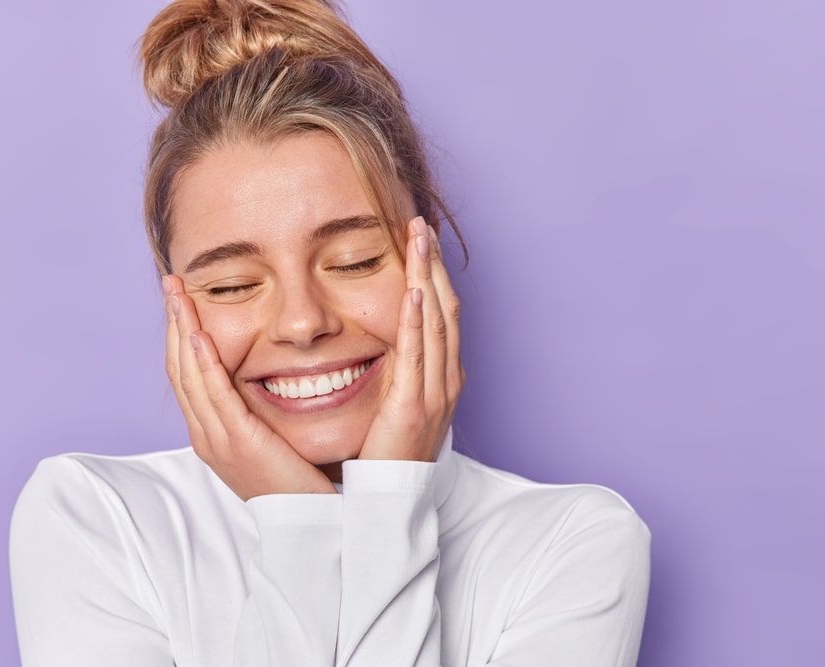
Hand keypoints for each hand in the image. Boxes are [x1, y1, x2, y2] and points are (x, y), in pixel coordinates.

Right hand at [162, 274, 337, 500]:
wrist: (310, 522)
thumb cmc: (301, 479)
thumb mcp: (272, 435)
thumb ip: (261, 406)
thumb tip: (265, 373)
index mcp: (212, 430)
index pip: (187, 371)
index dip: (182, 332)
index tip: (183, 297)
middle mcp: (205, 433)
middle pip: (179, 367)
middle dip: (174, 322)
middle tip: (172, 283)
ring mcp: (215, 439)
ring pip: (188, 375)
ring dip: (182, 330)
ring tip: (178, 294)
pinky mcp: (235, 443)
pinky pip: (213, 395)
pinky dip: (203, 363)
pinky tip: (199, 335)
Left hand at [359, 216, 464, 462]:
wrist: (392, 502)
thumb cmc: (387, 456)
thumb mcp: (394, 406)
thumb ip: (393, 375)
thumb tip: (379, 347)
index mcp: (440, 377)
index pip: (441, 315)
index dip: (433, 275)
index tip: (419, 242)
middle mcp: (445, 379)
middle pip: (445, 308)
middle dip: (435, 264)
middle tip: (421, 225)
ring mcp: (435, 392)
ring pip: (438, 322)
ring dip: (429, 277)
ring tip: (420, 238)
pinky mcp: (415, 406)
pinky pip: (419, 354)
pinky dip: (419, 320)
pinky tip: (416, 289)